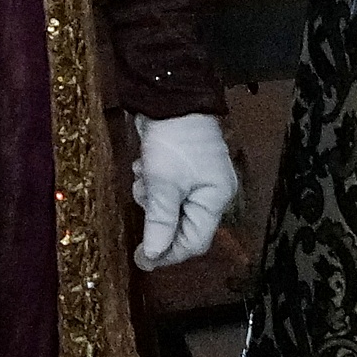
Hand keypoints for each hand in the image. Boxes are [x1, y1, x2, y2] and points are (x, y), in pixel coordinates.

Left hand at [129, 112, 238, 269]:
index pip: (194, 242)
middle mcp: (211, 192)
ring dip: (151, 197)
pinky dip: (152, 182)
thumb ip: (159, 223)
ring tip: (142, 176)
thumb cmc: (173, 142)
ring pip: (169, 206)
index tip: (141, 260)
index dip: (168, 253)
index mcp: (216, 200)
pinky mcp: (183, 167)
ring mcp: (198, 179)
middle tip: (141, 200)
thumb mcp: (163, 185)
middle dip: (156, 217)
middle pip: (181, 224)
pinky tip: (143, 166)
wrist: (169, 96)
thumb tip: (153, 255)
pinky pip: (166, 188)